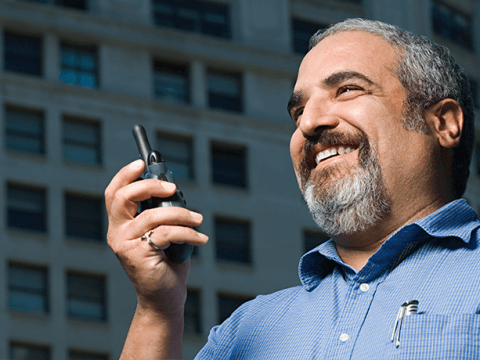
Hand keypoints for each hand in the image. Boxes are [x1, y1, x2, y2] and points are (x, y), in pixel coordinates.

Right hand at [105, 159, 207, 316]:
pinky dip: (188, 233)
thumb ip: (163, 211)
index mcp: (121, 224)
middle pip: (123, 197)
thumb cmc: (166, 262)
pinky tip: (201, 238)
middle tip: (172, 188)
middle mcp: (117, 233)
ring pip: (152, 215)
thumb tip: (173, 188)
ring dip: (181, 214)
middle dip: (149, 185)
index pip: (114, 193)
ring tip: (198, 220)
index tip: (142, 163)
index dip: (125, 175)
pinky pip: (166, 233)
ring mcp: (124, 245)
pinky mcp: (138, 256)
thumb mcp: (163, 231)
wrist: (164, 298)